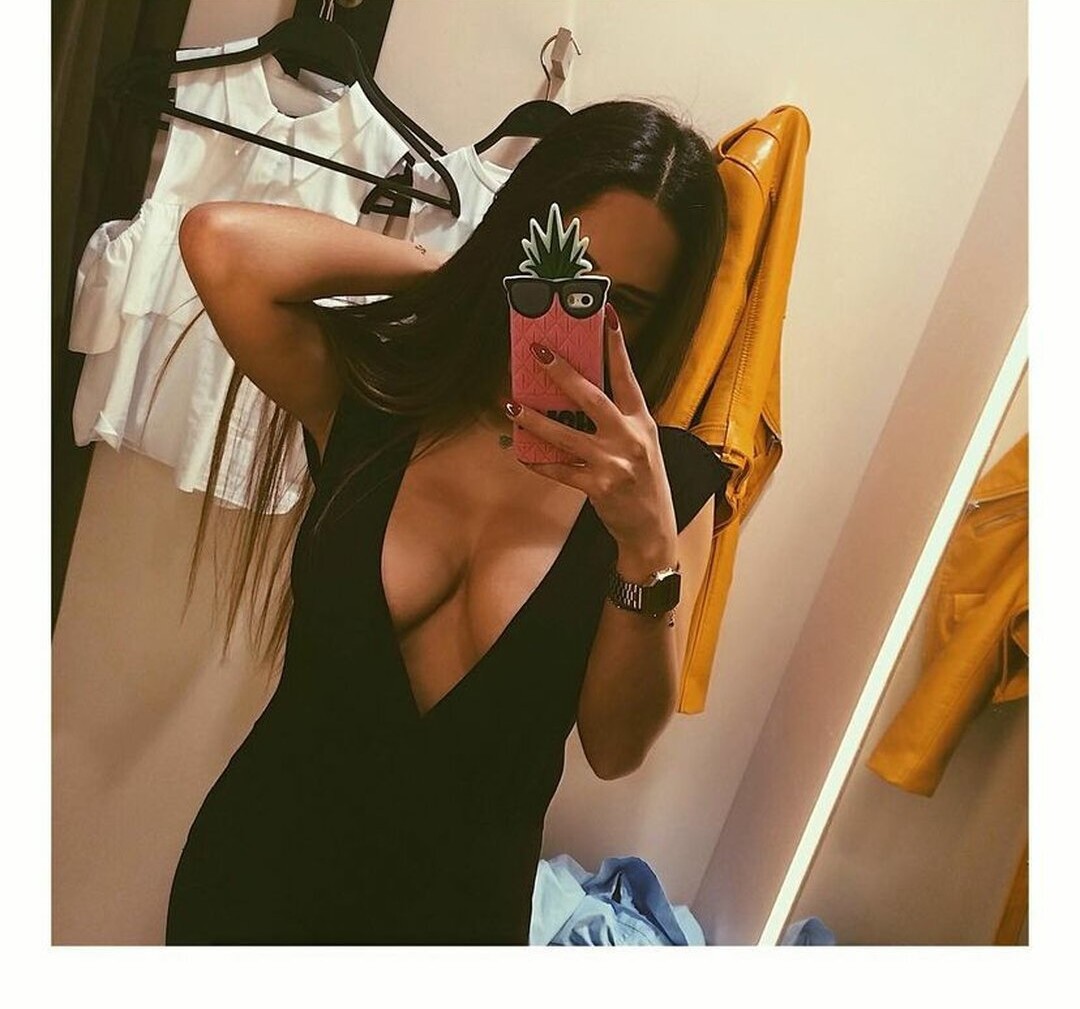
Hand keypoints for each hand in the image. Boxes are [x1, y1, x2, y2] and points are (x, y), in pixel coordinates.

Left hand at [505, 305, 678, 556]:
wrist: (653, 531)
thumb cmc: (644, 483)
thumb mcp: (642, 445)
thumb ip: (618, 421)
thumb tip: (579, 394)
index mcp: (642, 423)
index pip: (627, 377)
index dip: (616, 346)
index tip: (605, 315)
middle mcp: (630, 439)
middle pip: (592, 398)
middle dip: (563, 373)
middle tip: (539, 352)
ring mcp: (614, 464)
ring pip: (566, 435)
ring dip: (535, 420)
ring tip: (512, 405)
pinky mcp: (598, 487)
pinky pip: (560, 470)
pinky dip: (538, 461)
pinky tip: (520, 452)